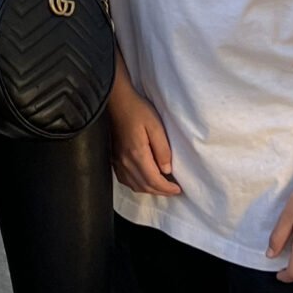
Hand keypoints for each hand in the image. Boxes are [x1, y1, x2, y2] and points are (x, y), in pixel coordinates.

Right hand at [108, 78, 181, 195]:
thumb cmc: (138, 110)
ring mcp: (118, 161)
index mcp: (137, 154)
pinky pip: (125, 180)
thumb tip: (167, 170)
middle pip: (144, 186)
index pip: (154, 180)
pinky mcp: (114, 158)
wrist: (117, 101)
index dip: (167, 188)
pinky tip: (144, 181)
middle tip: (173, 191)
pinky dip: (137, 185)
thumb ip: (162, 150)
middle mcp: (125, 162)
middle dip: (160, 191)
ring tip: (162, 188)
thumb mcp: (156, 126)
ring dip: (149, 190)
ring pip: (134, 185)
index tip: (179, 189)